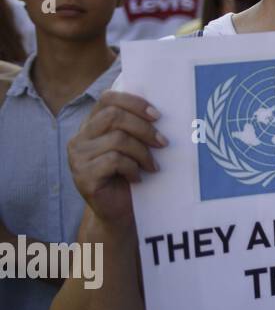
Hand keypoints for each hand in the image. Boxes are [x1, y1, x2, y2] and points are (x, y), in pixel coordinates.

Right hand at [67, 90, 167, 228]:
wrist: (119, 210)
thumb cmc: (131, 174)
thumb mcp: (133, 145)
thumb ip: (135, 125)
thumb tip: (162, 106)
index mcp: (91, 125)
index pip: (107, 99)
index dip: (134, 102)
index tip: (157, 115)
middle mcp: (80, 138)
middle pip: (114, 117)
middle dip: (145, 129)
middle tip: (163, 143)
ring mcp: (78, 157)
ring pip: (117, 139)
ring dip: (143, 152)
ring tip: (152, 166)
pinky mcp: (83, 176)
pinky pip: (114, 161)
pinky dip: (133, 168)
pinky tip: (138, 178)